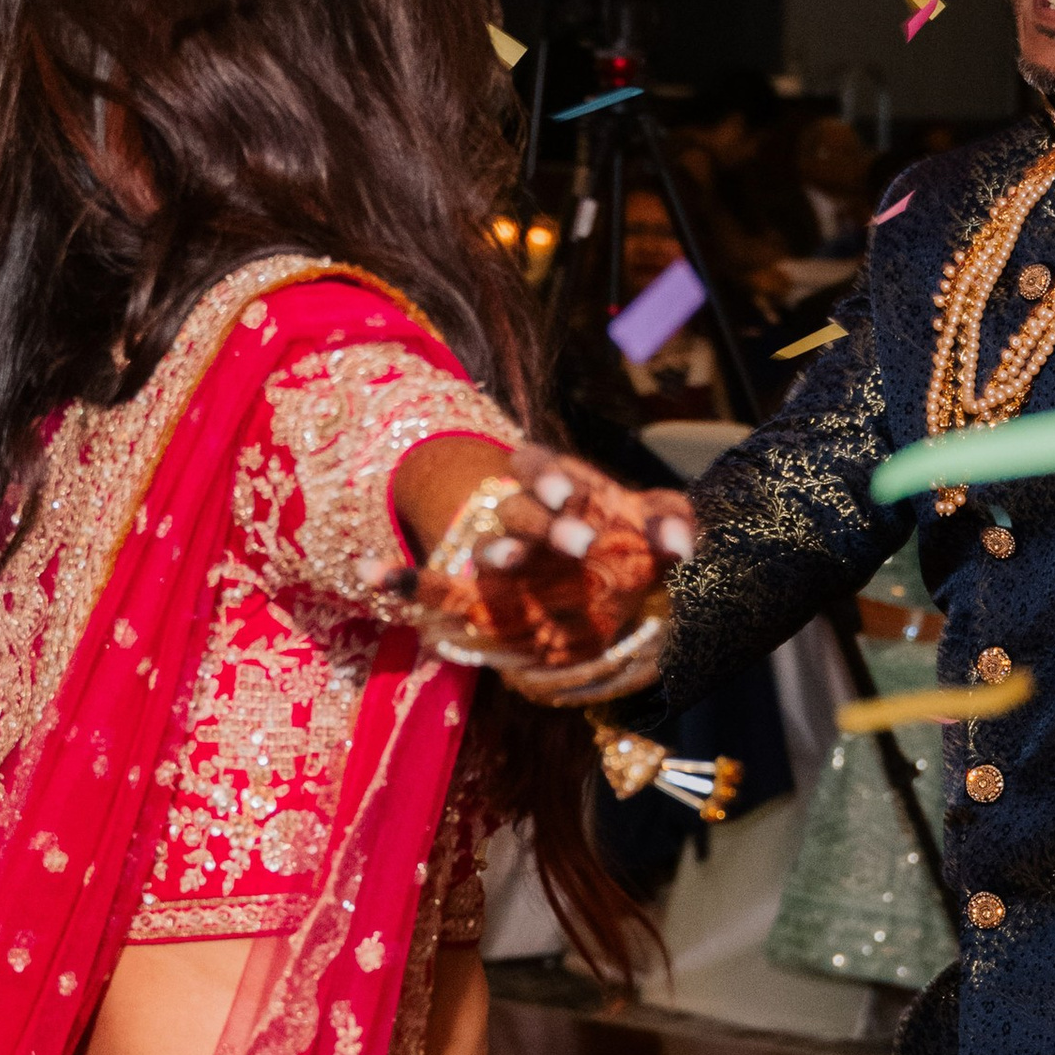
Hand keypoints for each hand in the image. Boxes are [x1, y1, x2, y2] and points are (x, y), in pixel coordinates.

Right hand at [414, 444, 695, 704]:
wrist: (598, 571)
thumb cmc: (626, 536)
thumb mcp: (656, 523)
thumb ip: (672, 524)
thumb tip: (684, 546)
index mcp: (557, 481)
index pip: (544, 465)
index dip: (551, 477)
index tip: (570, 494)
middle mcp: (522, 510)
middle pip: (521, 508)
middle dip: (544, 524)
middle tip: (579, 544)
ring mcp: (499, 550)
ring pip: (489, 545)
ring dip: (499, 553)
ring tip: (505, 563)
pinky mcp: (479, 589)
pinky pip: (438, 585)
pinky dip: (403, 581)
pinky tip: (371, 576)